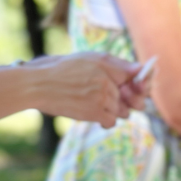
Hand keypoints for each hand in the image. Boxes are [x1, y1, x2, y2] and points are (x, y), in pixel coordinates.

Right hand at [28, 53, 150, 128]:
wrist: (39, 84)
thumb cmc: (63, 70)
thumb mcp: (90, 59)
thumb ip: (117, 65)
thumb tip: (140, 70)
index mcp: (108, 63)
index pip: (138, 76)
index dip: (140, 86)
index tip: (138, 91)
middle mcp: (108, 79)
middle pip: (131, 98)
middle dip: (123, 101)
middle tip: (107, 99)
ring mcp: (102, 95)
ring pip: (122, 111)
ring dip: (112, 111)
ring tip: (94, 104)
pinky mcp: (95, 111)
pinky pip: (112, 121)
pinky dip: (105, 121)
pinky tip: (94, 115)